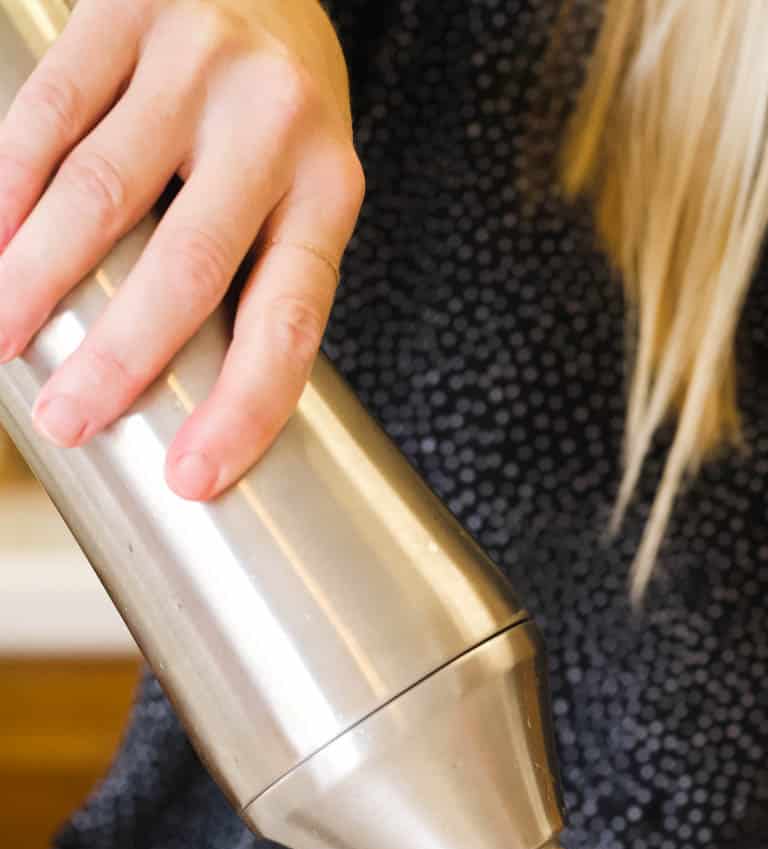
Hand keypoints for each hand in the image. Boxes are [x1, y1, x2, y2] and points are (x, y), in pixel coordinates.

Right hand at [0, 0, 362, 496]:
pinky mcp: (128, 8)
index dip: (244, 409)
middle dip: (119, 359)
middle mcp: (273, 124)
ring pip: (103, 190)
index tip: (193, 478)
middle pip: (189, 265)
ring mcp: (199, 61)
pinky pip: (51, 111)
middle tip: (67, 421)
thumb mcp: (302, 191)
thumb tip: (188, 401)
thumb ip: (259, 273)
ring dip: (39, 277)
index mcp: (331, 190)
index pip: (290, 323)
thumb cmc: (276, 113)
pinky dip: (8, 186)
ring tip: (3, 341)